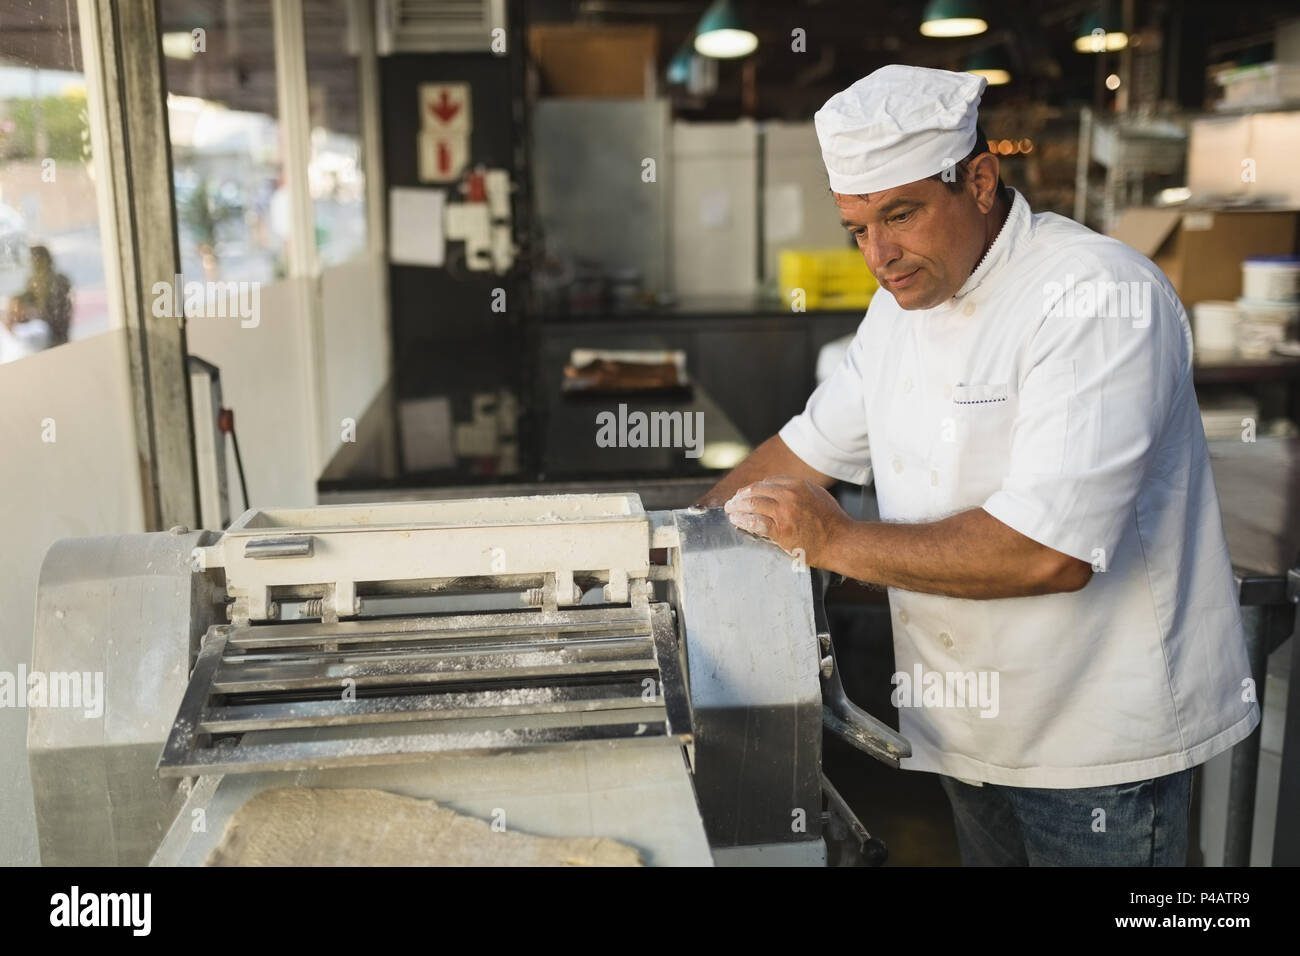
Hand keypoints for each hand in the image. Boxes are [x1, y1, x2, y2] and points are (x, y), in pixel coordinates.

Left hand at [724, 476, 849, 567]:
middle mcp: (789, 495)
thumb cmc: (832, 522)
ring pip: (752, 504)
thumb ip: (799, 490)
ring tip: (731, 510)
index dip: (754, 487)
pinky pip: (756, 522)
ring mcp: (784, 512)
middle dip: (741, 495)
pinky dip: (743, 520)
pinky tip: (737, 521)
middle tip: (733, 501)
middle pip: (756, 490)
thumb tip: (782, 490)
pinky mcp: (780, 530)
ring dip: (737, 507)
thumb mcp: (817, 495)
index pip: (768, 482)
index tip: (747, 493)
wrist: (841, 541)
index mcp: (798, 484)